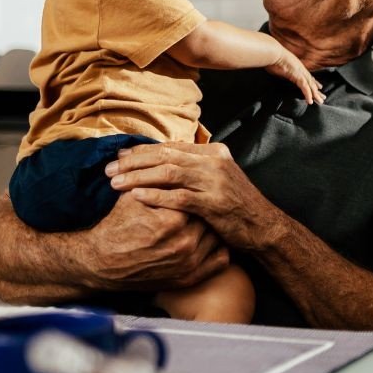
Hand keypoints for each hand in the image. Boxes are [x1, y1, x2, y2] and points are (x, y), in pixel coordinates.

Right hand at [81, 194, 228, 290]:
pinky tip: (209, 241)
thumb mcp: (132, 198)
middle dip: (203, 209)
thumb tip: (176, 158)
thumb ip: (157, 181)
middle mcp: (184, 243)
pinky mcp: (189, 278)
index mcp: (173, 221)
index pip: (197, 198)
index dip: (194, 192)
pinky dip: (218, 250)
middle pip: (208, 217)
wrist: (102, 263)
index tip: (193, 189)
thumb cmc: (117, 226)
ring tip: (205, 220)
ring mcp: (189, 263)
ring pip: (216, 238)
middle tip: (201, 203)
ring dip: (212, 228)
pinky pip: (220, 261)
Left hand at [107, 142, 279, 250]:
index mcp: (214, 153)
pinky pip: (178, 197)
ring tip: (114, 182)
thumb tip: (165, 160)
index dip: (142, 151)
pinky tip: (135, 198)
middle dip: (133, 162)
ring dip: (138, 177)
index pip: (171, 146)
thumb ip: (197, 167)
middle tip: (109, 169)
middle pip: (165, 156)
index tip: (120, 156)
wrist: (264, 226)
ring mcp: (215, 182)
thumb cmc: (237, 205)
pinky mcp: (213, 203)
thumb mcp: (220, 178)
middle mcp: (215, 163)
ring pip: (168, 173)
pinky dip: (154, 196)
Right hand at [268, 47, 324, 104]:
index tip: (319, 87)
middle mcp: (301, 69)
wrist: (272, 52)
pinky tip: (310, 101)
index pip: (307, 76)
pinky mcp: (298, 76)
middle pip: (311, 82)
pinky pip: (305, 87)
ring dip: (315, 95)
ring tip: (320, 101)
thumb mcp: (279, 66)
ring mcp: (300, 72)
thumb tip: (279, 72)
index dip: (313, 82)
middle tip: (323, 97)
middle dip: (317, 90)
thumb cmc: (272, 58)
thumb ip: (282, 70)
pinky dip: (308, 94)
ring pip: (310, 86)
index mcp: (297, 67)